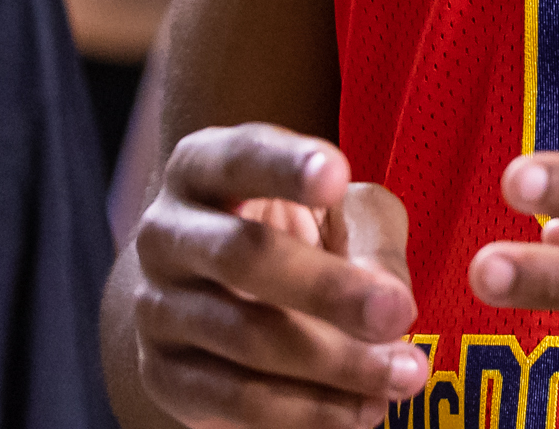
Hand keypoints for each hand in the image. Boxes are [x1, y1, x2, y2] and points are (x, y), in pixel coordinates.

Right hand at [129, 122, 427, 425]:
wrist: (215, 294)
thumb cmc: (297, 233)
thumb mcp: (342, 211)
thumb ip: (371, 240)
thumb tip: (389, 304)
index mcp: (203, 166)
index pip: (240, 156)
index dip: (286, 166)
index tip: (337, 177)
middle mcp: (166, 232)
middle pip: (242, 255)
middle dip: (329, 289)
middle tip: (398, 316)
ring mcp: (156, 307)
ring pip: (245, 337)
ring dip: (334, 364)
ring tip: (402, 375)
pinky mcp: (162, 375)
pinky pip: (234, 399)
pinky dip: (305, 411)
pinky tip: (361, 411)